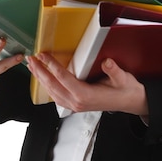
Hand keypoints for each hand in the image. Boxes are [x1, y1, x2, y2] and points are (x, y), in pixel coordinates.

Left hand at [27, 52, 148, 116]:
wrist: (130, 102)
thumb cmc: (125, 90)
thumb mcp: (123, 78)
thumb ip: (114, 70)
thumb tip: (107, 62)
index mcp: (85, 95)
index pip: (63, 78)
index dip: (52, 65)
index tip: (43, 55)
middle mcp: (77, 102)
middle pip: (52, 85)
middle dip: (40, 71)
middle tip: (31, 59)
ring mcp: (75, 105)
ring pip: (52, 92)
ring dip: (41, 79)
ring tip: (33, 67)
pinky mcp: (75, 105)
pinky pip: (56, 96)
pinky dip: (47, 87)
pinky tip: (44, 79)